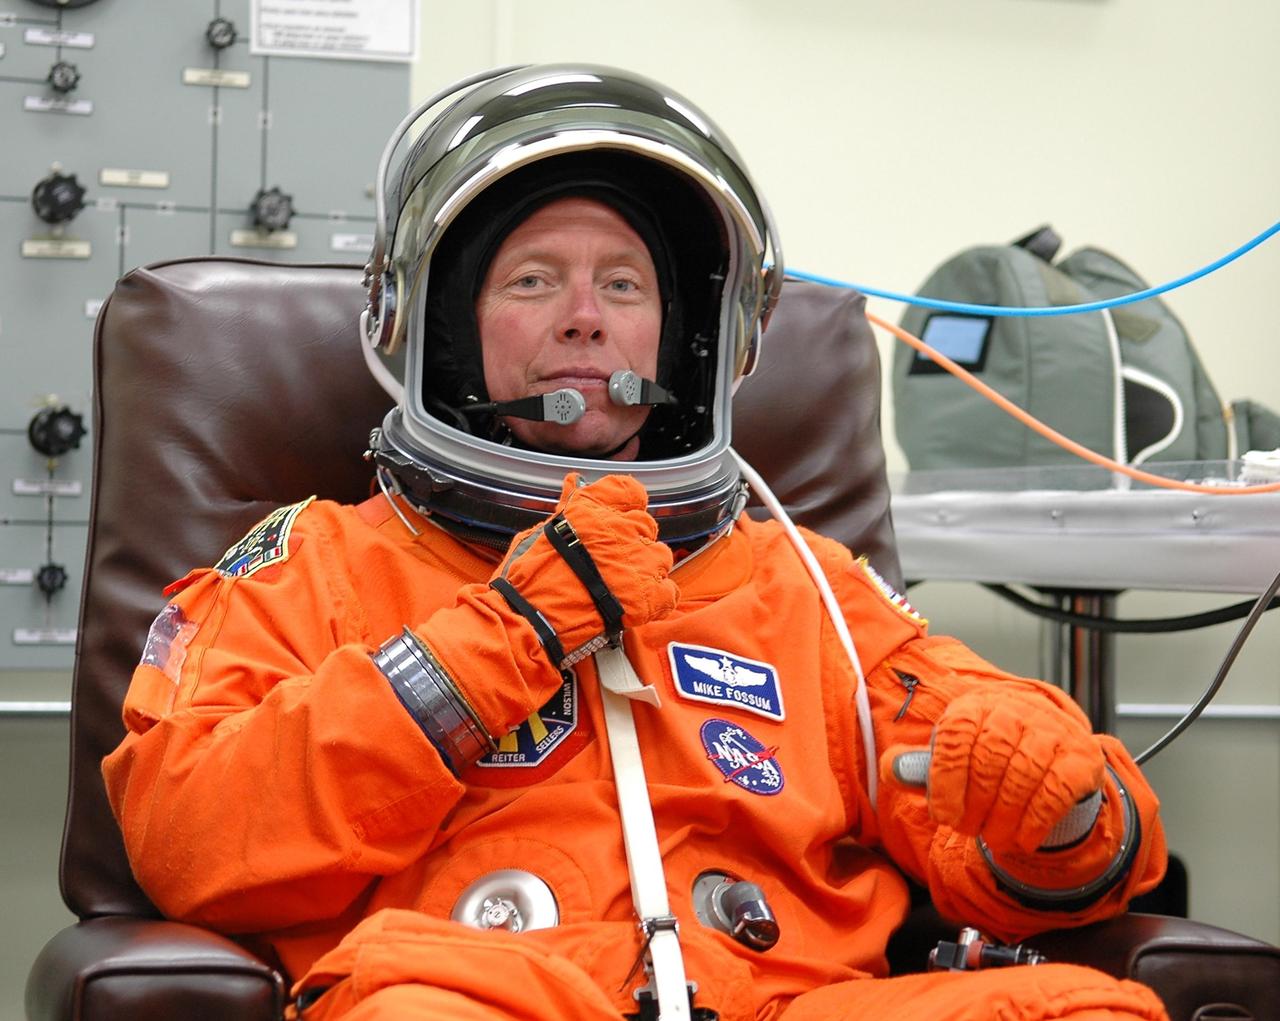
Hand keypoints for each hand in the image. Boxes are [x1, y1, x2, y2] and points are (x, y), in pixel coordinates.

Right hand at [494, 473, 677, 661]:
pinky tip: (636, 605)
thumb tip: (574, 483)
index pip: (628, 490)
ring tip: (623, 586)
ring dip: (647, 569)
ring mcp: (637, 563)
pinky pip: (669, 591)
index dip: (626, 504)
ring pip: (661, 557)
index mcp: (592, 512)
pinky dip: (657, 599)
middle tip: (614, 562)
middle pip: (646, 525)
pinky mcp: (648, 596)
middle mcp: (619, 531)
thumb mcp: (539, 535)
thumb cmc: (527, 582)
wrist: (530, 624)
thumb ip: (566, 509)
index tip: (620, 517)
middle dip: (634, 541)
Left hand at [892, 686, 1104, 853]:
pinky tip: (1022, 838)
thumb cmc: (989, 755)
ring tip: (993, 839)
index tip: (943, 816)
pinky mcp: (1080, 756)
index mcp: (975, 706)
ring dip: (1003, 817)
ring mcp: (1051, 731)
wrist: (1049, 750)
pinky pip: (1055, 791)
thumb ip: (918, 765)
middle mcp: (1014, 710)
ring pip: (1022, 777)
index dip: (945, 782)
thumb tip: (892, 769)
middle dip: (975, 804)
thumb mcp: (952, 755)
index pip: (955, 738)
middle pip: (988, 760)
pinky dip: (1035, 821)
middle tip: (969, 830)